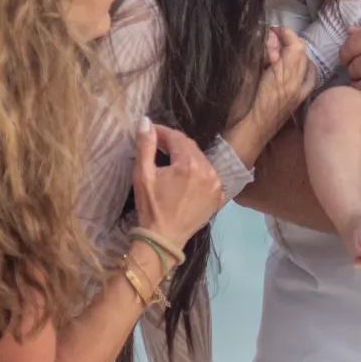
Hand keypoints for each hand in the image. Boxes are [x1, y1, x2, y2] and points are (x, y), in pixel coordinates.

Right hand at [132, 118, 223, 256]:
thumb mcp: (143, 175)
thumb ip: (145, 145)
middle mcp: (208, 171)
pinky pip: (208, 174)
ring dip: (185, 155)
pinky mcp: (218, 196)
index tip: (151, 132)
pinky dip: (197, 170)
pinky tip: (183, 175)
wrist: (163, 239)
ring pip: (200, 159)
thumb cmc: (151, 207)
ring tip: (169, 158)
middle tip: (157, 143)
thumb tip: (145, 121)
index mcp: (189, 165)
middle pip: (190, 147)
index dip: (163, 132)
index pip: (177, 138)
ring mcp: (216, 184)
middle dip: (174, 143)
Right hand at [226, 29, 316, 164]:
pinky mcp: (294, 106)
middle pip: (304, 55)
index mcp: (284, 78)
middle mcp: (296, 87)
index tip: (272, 29)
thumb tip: (261, 36)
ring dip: (297, 56)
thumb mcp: (241, 76)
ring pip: (308, 69)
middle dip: (289, 43)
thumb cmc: (235, 111)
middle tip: (271, 40)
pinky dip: (302, 71)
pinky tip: (288, 71)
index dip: (286, 33)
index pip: (296, 46)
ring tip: (280, 53)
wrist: (240, 143)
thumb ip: (253, 54)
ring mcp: (297, 98)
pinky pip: (307, 82)